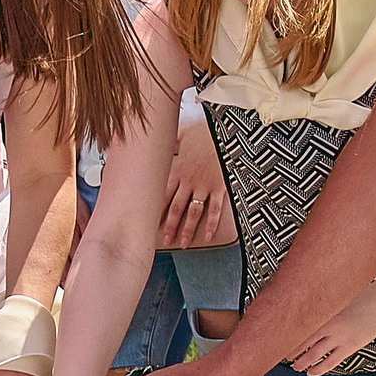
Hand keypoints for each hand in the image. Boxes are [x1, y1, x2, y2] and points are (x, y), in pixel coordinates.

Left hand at [158, 120, 235, 249]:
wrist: (226, 133)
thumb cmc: (206, 133)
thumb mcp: (184, 133)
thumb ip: (172, 139)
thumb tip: (158, 135)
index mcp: (178, 170)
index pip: (163, 194)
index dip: (155, 210)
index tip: (149, 222)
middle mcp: (189, 181)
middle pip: (176, 208)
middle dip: (169, 225)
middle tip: (164, 240)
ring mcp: (204, 186)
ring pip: (193, 212)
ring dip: (187, 229)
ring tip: (183, 243)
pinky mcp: (219, 188)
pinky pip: (214, 210)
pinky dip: (211, 224)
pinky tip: (206, 235)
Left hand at [289, 285, 375, 375]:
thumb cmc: (362, 294)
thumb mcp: (338, 297)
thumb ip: (324, 305)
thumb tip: (309, 309)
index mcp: (324, 311)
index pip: (299, 327)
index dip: (287, 337)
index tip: (277, 341)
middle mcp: (329, 326)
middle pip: (303, 343)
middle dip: (292, 352)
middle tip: (283, 357)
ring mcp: (340, 338)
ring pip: (314, 355)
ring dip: (303, 363)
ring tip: (296, 367)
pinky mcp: (350, 347)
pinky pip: (331, 362)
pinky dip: (319, 369)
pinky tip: (312, 372)